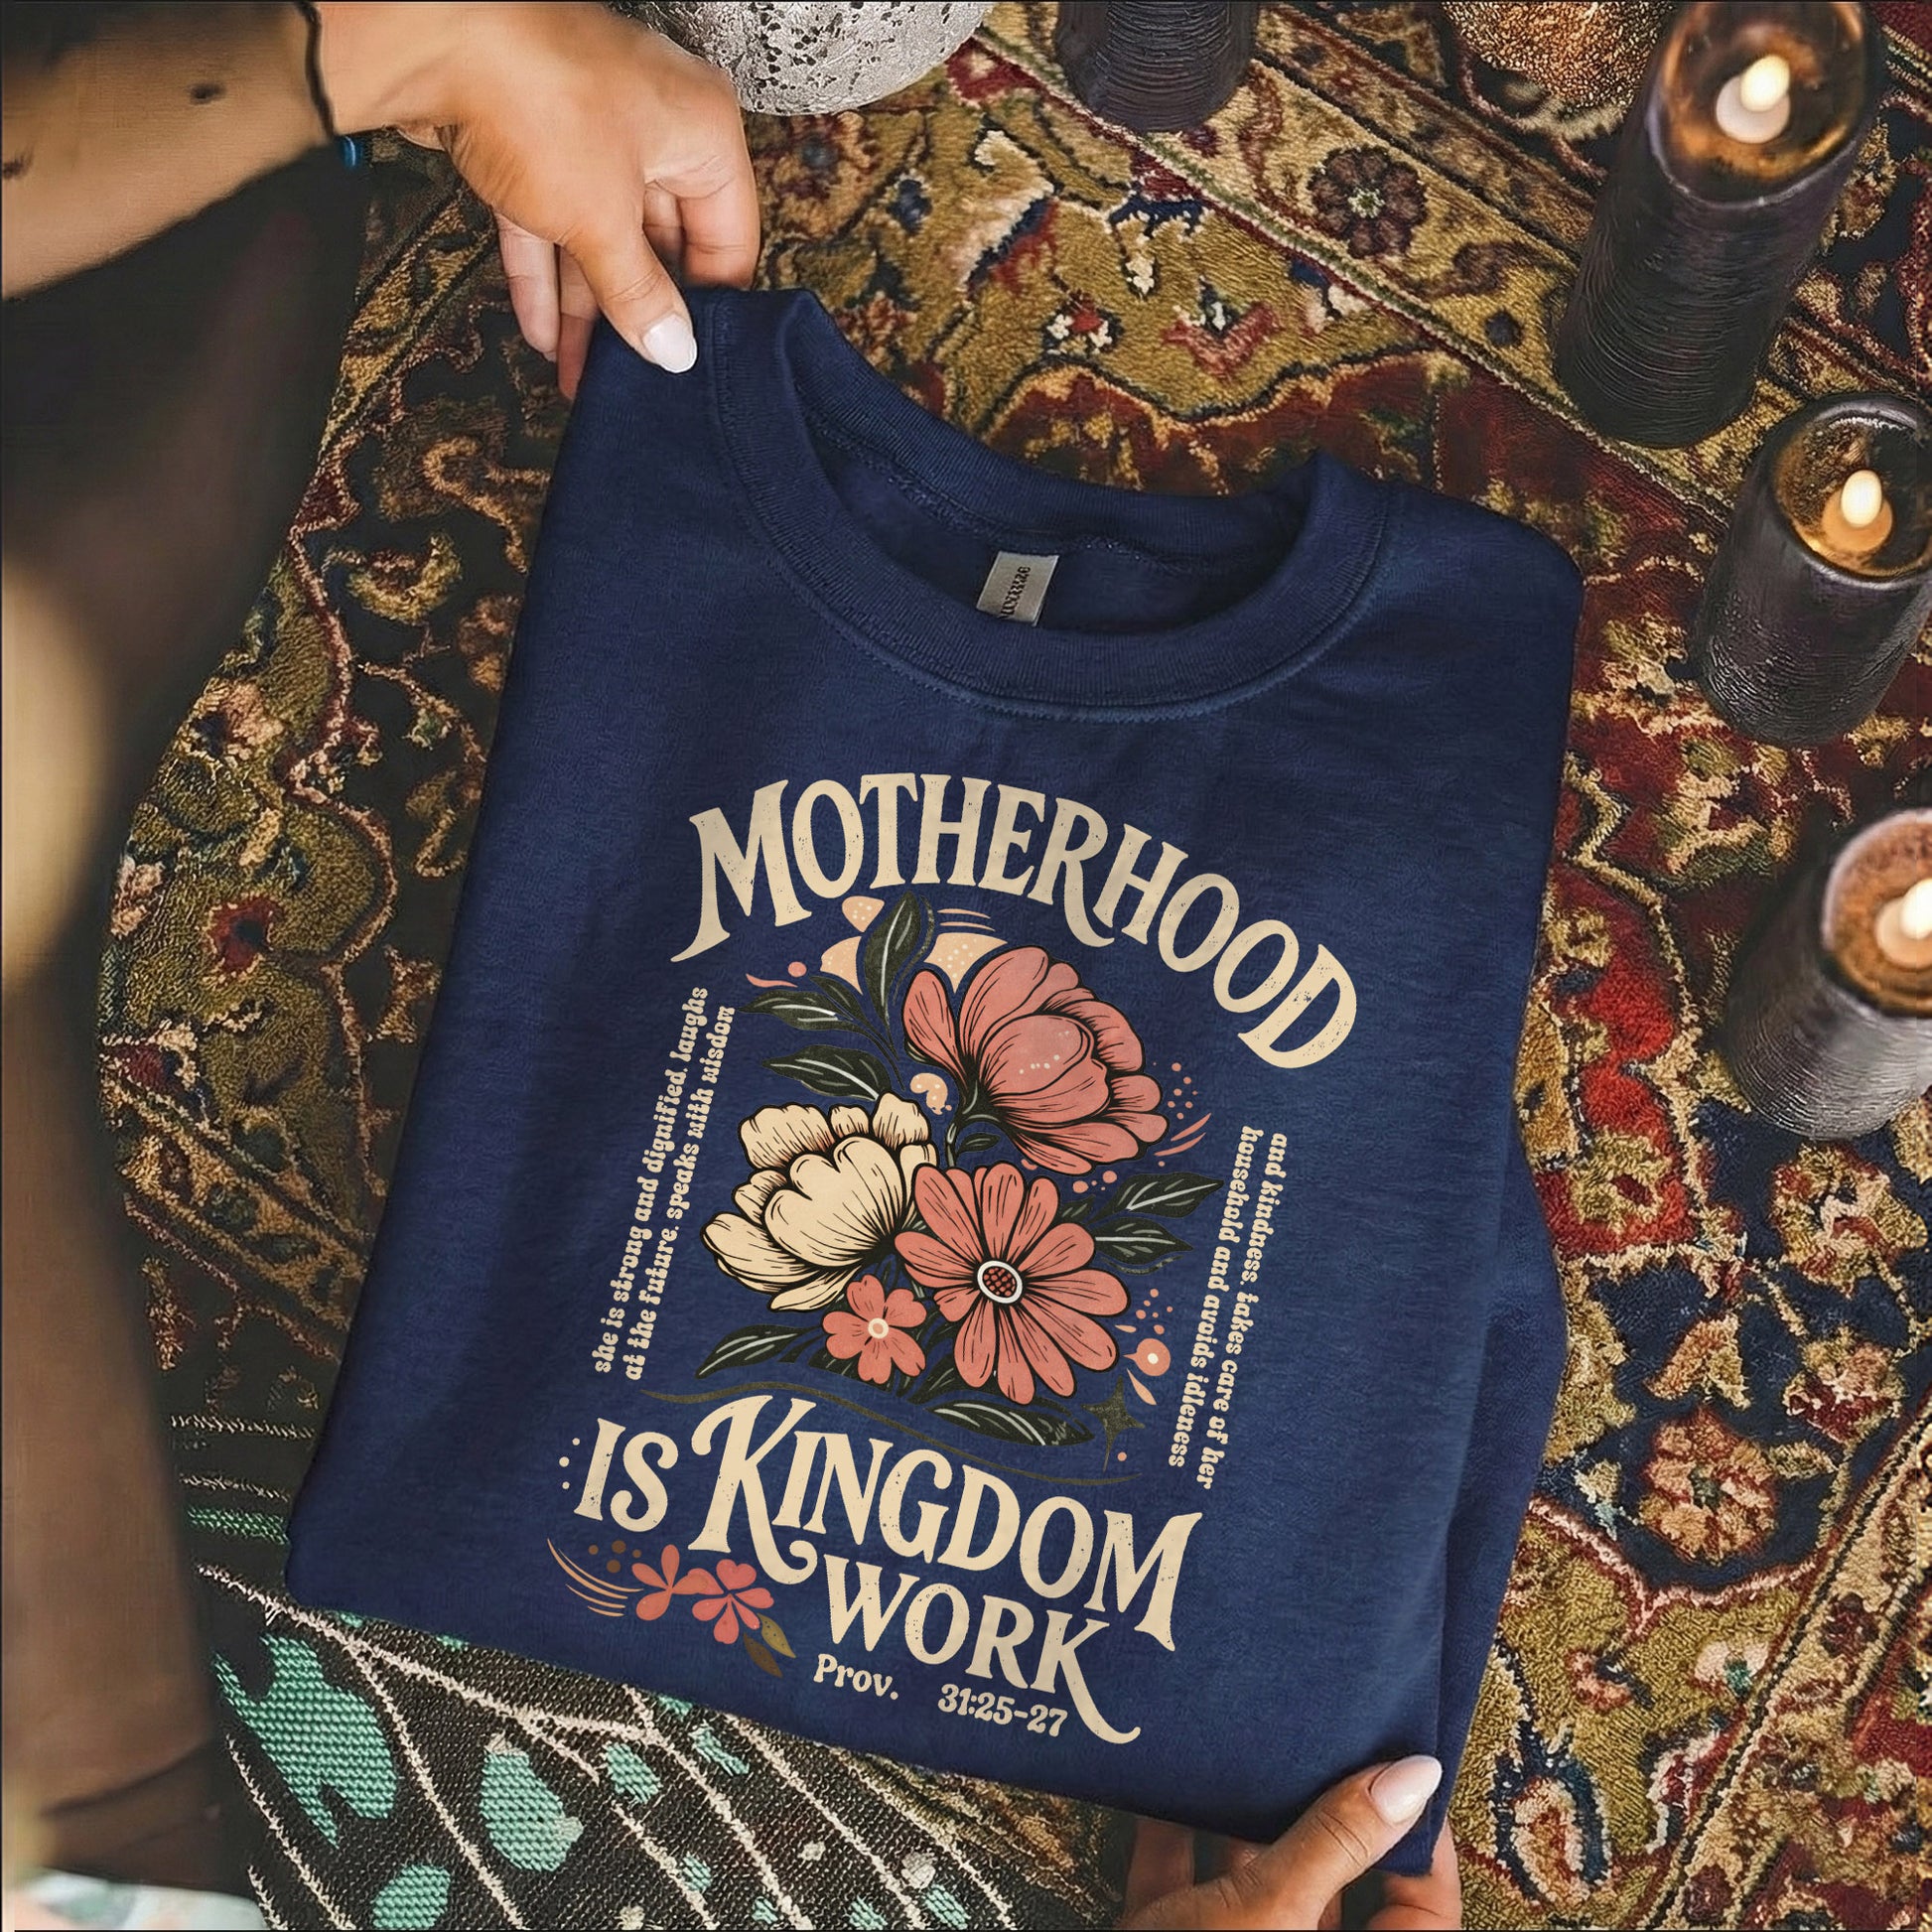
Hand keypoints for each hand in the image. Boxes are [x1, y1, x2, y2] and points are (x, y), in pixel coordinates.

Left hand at [319, 4, 758, 395]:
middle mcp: (655, 127)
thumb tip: (674, 352)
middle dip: (636, 313)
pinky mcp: (529, 140)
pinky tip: (540, 334)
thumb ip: (640, 294)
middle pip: (659, 242)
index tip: (687, 362)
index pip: (728, 238)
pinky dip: (545, 271)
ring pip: (599, 235)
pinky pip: (550, 219)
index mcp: (702, 133)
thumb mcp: (603, 220)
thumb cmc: (542, 102)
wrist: (430, 32)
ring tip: (580, 375)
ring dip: (586, 306)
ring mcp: (589, 131)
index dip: (708, 306)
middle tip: (632, 379)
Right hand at [1119, 1756, 1460, 1930]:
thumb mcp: (1274, 1912)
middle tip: (1321, 1737)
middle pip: (1335, 1887)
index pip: (1422, 1912)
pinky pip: (1186, 1885)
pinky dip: (1178, 1836)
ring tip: (1250, 1746)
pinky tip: (1172, 1782)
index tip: (1398, 1767)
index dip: (1416, 1841)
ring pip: (1257, 1883)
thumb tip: (1414, 1775)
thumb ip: (1339, 1841)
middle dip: (1321, 1812)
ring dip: (1244, 1819)